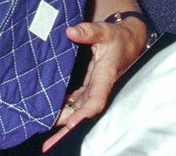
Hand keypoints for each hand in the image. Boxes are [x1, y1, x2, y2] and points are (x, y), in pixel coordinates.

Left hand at [42, 18, 147, 151]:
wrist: (128, 40)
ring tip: (47, 140)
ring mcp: (93, 89)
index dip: (84, 114)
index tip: (71, 125)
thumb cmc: (117, 37)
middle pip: (84, 113)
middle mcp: (99, 88)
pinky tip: (50, 115)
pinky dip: (64, 110)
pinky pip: (75, 103)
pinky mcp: (88, 87)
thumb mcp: (105, 31)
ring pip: (78, 111)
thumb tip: (71, 32)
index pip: (95, 100)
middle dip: (68, 130)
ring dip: (63, 123)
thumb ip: (89, 31)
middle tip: (50, 145)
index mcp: (105, 77)